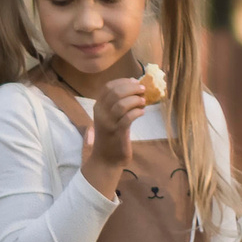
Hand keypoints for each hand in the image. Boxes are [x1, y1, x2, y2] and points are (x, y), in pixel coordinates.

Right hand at [80, 77, 146, 196]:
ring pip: (121, 104)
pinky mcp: (117, 133)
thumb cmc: (111, 137)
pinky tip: (142, 112)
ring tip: (143, 102)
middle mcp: (100, 113)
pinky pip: (127, 118)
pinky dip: (136, 112)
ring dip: (135, 100)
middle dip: (131, 88)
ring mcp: (108, 124)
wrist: (106, 160)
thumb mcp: (110, 117)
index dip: (123, 81)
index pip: (108, 87)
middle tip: (143, 90)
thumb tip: (134, 85)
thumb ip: (118, 103)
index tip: (135, 82)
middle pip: (115, 92)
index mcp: (98, 107)